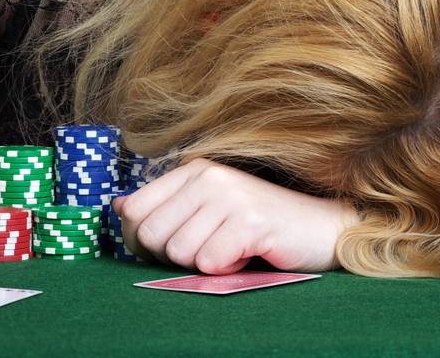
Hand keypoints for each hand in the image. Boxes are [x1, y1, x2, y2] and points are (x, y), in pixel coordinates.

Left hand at [111, 158, 359, 273]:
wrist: (321, 229)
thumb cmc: (258, 226)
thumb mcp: (206, 210)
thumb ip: (164, 208)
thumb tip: (118, 207)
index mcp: (191, 170)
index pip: (132, 210)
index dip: (139, 240)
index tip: (165, 249)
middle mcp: (207, 176)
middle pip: (151, 236)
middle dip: (172, 257)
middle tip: (206, 253)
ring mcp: (229, 196)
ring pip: (179, 253)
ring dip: (204, 264)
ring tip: (230, 250)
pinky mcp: (250, 221)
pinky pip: (209, 262)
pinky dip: (225, 270)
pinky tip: (245, 256)